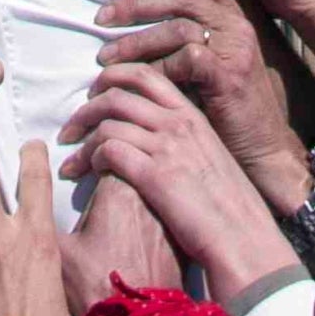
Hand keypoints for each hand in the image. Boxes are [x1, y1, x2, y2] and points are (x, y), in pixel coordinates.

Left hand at [58, 58, 288, 300]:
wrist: (244, 239)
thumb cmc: (229, 209)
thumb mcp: (210, 158)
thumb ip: (184, 140)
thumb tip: (154, 139)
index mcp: (193, 115)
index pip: (146, 76)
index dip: (113, 77)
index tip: (94, 92)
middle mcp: (179, 123)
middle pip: (118, 94)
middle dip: (86, 108)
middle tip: (70, 128)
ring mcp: (168, 147)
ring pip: (108, 123)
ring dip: (82, 140)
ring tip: (70, 160)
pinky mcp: (156, 175)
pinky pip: (111, 151)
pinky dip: (93, 158)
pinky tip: (90, 174)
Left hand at [91, 0, 310, 210]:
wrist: (265, 153)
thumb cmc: (229, 112)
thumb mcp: (213, 66)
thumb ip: (187, 41)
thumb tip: (135, 23)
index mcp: (232, 17)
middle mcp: (236, 26)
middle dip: (135, 4)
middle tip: (102, 19)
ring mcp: (236, 51)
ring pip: (178, 26)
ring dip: (135, 40)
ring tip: (105, 60)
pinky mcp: (230, 79)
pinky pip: (186, 60)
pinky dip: (157, 68)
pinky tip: (136, 85)